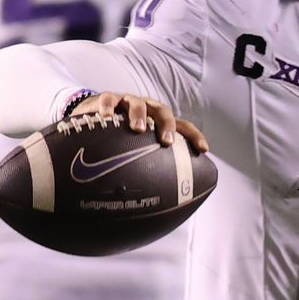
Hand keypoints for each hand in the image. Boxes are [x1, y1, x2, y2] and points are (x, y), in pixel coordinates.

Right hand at [72, 92, 208, 152]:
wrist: (95, 114)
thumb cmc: (122, 136)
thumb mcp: (139, 148)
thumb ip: (149, 165)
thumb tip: (159, 200)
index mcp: (159, 121)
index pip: (182, 126)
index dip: (194, 136)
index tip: (203, 150)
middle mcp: (147, 109)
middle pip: (163, 112)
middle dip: (167, 125)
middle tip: (166, 141)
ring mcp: (128, 102)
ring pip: (138, 104)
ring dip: (139, 115)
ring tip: (138, 129)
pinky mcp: (108, 99)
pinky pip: (108, 99)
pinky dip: (108, 106)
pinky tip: (106, 116)